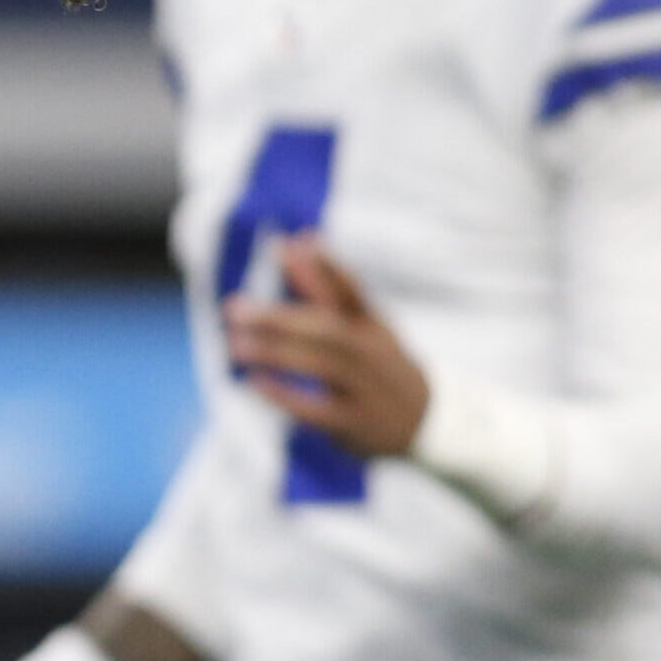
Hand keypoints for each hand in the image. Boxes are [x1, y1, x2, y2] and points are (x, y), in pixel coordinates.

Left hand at [223, 236, 427, 456]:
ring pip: (319, 366)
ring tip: (235, 344)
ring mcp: (364, 389)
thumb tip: (298, 238)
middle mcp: (371, 354)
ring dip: (276, 354)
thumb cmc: (379, 362)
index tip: (284, 244)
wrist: (426, 421)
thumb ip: (326, 285)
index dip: (322, 265)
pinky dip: (284, 396)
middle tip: (233, 308)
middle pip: (326, 331)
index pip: (350, 289)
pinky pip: (315, 409)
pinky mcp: (352, 423)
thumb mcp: (363, 323)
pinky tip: (253, 383)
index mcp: (373, 324)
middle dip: (279, 319)